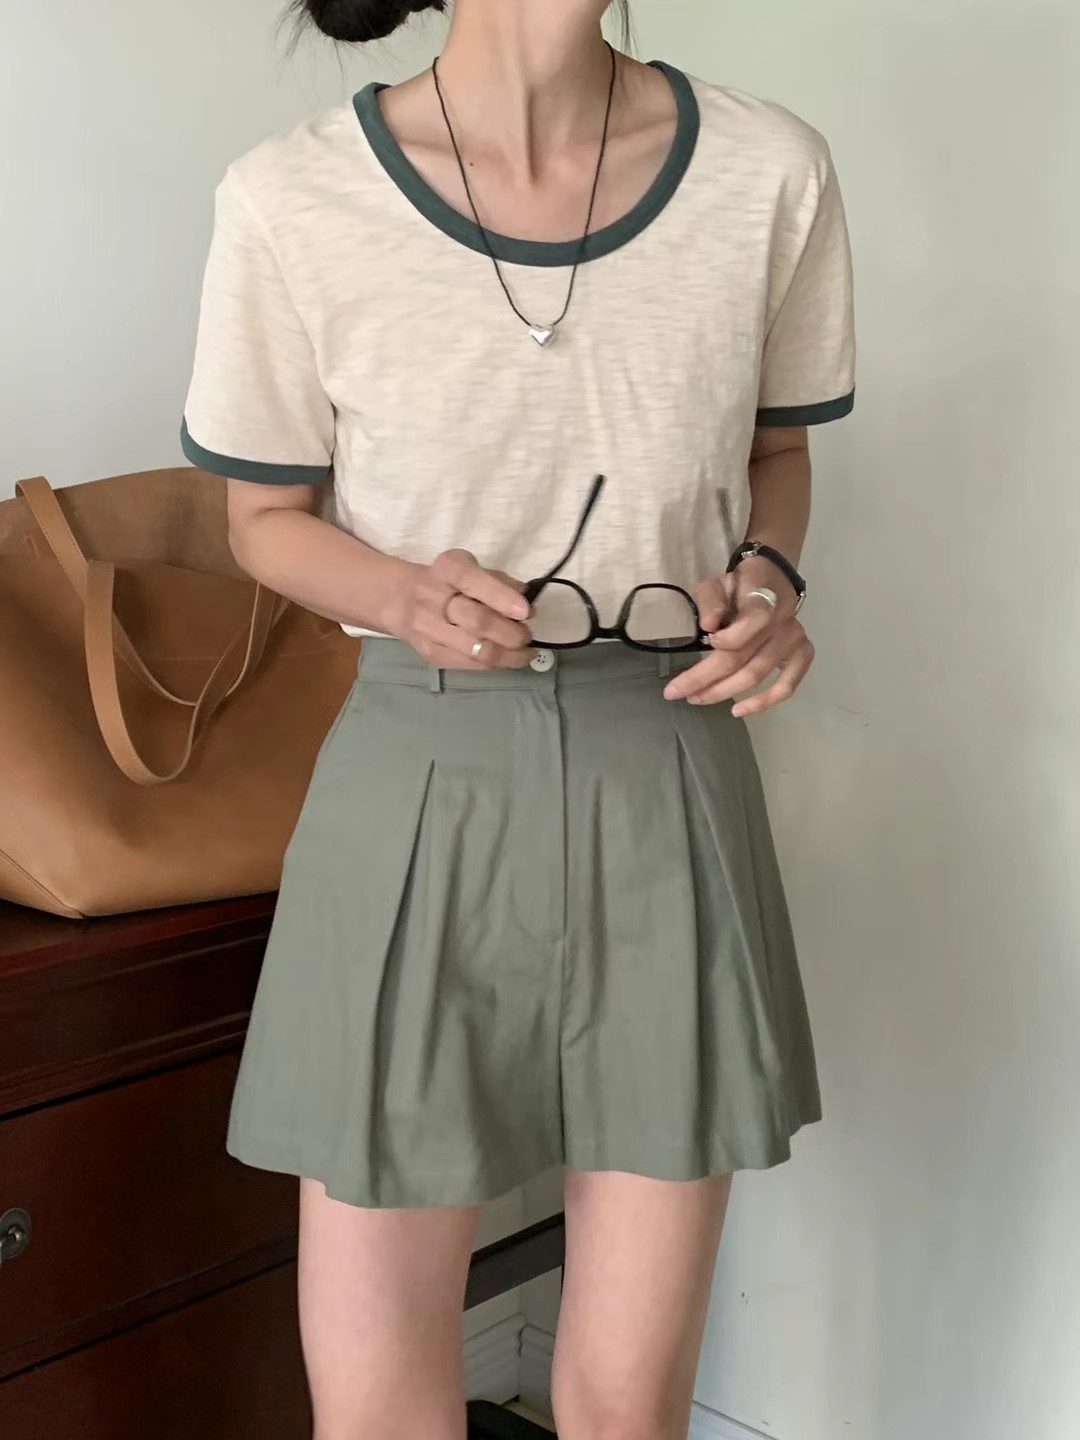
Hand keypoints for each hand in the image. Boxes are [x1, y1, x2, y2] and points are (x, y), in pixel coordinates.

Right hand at [390, 549, 534, 668]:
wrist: (401, 599)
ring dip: (509, 656)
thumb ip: (499, 581)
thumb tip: (527, 601)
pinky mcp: (431, 654)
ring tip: (525, 654)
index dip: (501, 597)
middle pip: (477, 621)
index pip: (472, 581)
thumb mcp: (470, 567)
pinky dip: (494, 664)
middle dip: (511, 633)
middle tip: (527, 636)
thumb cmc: (448, 581)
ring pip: (476, 650)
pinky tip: (506, 659)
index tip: (526, 611)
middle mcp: (432, 597)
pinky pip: (469, 665)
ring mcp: (429, 629)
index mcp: (447, 568)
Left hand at [663, 557, 813, 715]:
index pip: (749, 624)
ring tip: (696, 698)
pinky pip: (785, 687)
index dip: (727, 639)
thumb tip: (709, 625)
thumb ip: (710, 601)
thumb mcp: (716, 584)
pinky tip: (739, 710)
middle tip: (676, 692)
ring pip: (755, 675)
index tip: (707, 642)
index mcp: (762, 600)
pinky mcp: (802, 655)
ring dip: (723, 692)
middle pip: (741, 659)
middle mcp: (782, 622)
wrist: (772, 580)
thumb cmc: (738, 586)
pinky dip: (763, 703)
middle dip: (705, 679)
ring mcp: (793, 640)